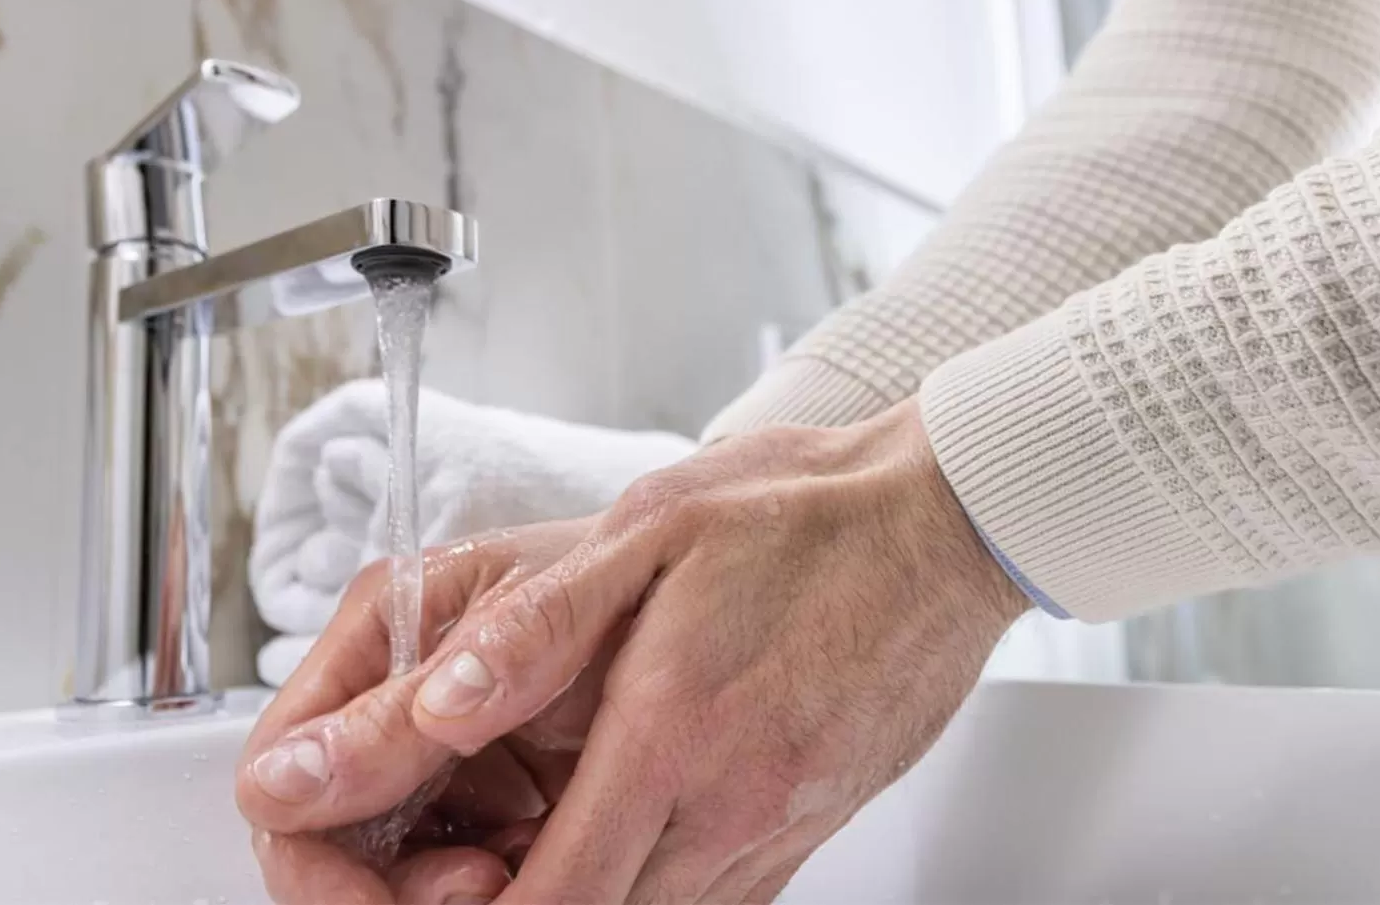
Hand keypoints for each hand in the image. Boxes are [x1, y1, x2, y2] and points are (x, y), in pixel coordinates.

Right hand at [237, 518, 607, 901]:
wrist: (715, 590)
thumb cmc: (628, 573)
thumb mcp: (517, 626)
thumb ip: (405, 707)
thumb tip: (283, 783)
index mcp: (382, 636)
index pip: (282, 764)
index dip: (308, 848)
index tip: (363, 899)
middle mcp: (397, 701)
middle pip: (330, 834)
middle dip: (385, 886)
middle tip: (475, 886)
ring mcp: (445, 759)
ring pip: (395, 870)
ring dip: (446, 894)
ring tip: (513, 869)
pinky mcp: (498, 805)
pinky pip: (464, 877)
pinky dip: (502, 888)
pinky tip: (542, 862)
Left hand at [313, 400, 1025, 902]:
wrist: (944, 524)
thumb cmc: (803, 514)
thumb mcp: (652, 527)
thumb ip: (540, 625)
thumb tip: (441, 705)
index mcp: (673, 732)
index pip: (556, 896)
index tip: (436, 885)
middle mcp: (731, 805)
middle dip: (522, 904)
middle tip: (473, 859)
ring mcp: (781, 830)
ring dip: (591, 894)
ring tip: (547, 835)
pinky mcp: (813, 832)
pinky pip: (721, 904)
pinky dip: (657, 889)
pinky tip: (636, 830)